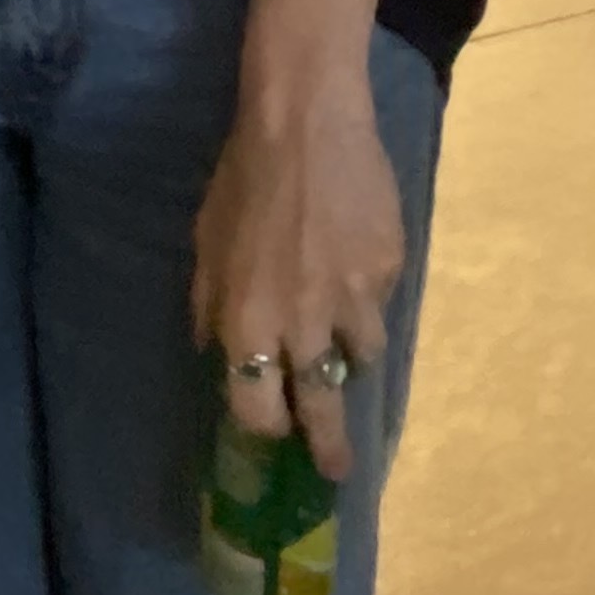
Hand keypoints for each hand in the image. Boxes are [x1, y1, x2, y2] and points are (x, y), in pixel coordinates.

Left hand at [191, 66, 404, 479]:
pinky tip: (354, 260)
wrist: (306, 122)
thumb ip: (210, 304)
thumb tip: (212, 351)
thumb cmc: (243, 178)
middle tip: (338, 472)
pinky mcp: (389, 270)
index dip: (267, 429)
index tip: (275, 437)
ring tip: (343, 336)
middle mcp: (303, 325)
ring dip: (350, 358)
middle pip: (321, 410)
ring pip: (362, 358)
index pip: (258, 409)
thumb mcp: (206, 243)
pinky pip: (380, 302)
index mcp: (249, 323)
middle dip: (330, 449)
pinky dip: (368, 297)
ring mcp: (354, 300)